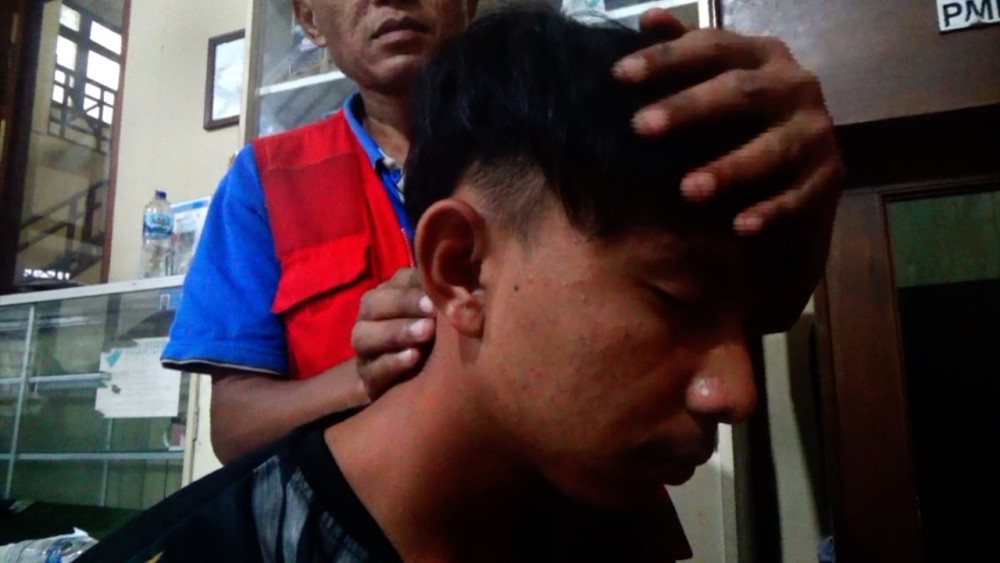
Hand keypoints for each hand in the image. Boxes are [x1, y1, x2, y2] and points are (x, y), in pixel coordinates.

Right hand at [351, 267, 435, 398]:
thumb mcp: (441, 317)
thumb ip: (444, 298)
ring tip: (426, 333)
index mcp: (388, 295)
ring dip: (397, 332)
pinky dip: (393, 363)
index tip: (438, 294)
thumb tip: (461, 284)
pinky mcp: (368, 379)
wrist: (421, 385)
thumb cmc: (437, 340)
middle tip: (433, 311)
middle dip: (404, 304)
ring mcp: (365, 350)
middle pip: (373, 304)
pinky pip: (373, 370)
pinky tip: (414, 357)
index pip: (396, 282)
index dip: (416, 286)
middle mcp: (369, 319)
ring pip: (365, 336)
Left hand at [613, 8, 844, 234]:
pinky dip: (771, 211)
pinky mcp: (830, 174)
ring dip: (730, 168)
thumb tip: (648, 17)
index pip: (712, 47)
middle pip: (742, 92)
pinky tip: (739, 226)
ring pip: (774, 148)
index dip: (666, 58)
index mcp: (762, 54)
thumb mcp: (715, 79)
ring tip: (687, 189)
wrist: (800, 164)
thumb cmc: (740, 117)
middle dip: (689, 108)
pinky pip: (800, 195)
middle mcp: (795, 85)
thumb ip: (684, 50)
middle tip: (641, 127)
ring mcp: (816, 130)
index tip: (619, 74)